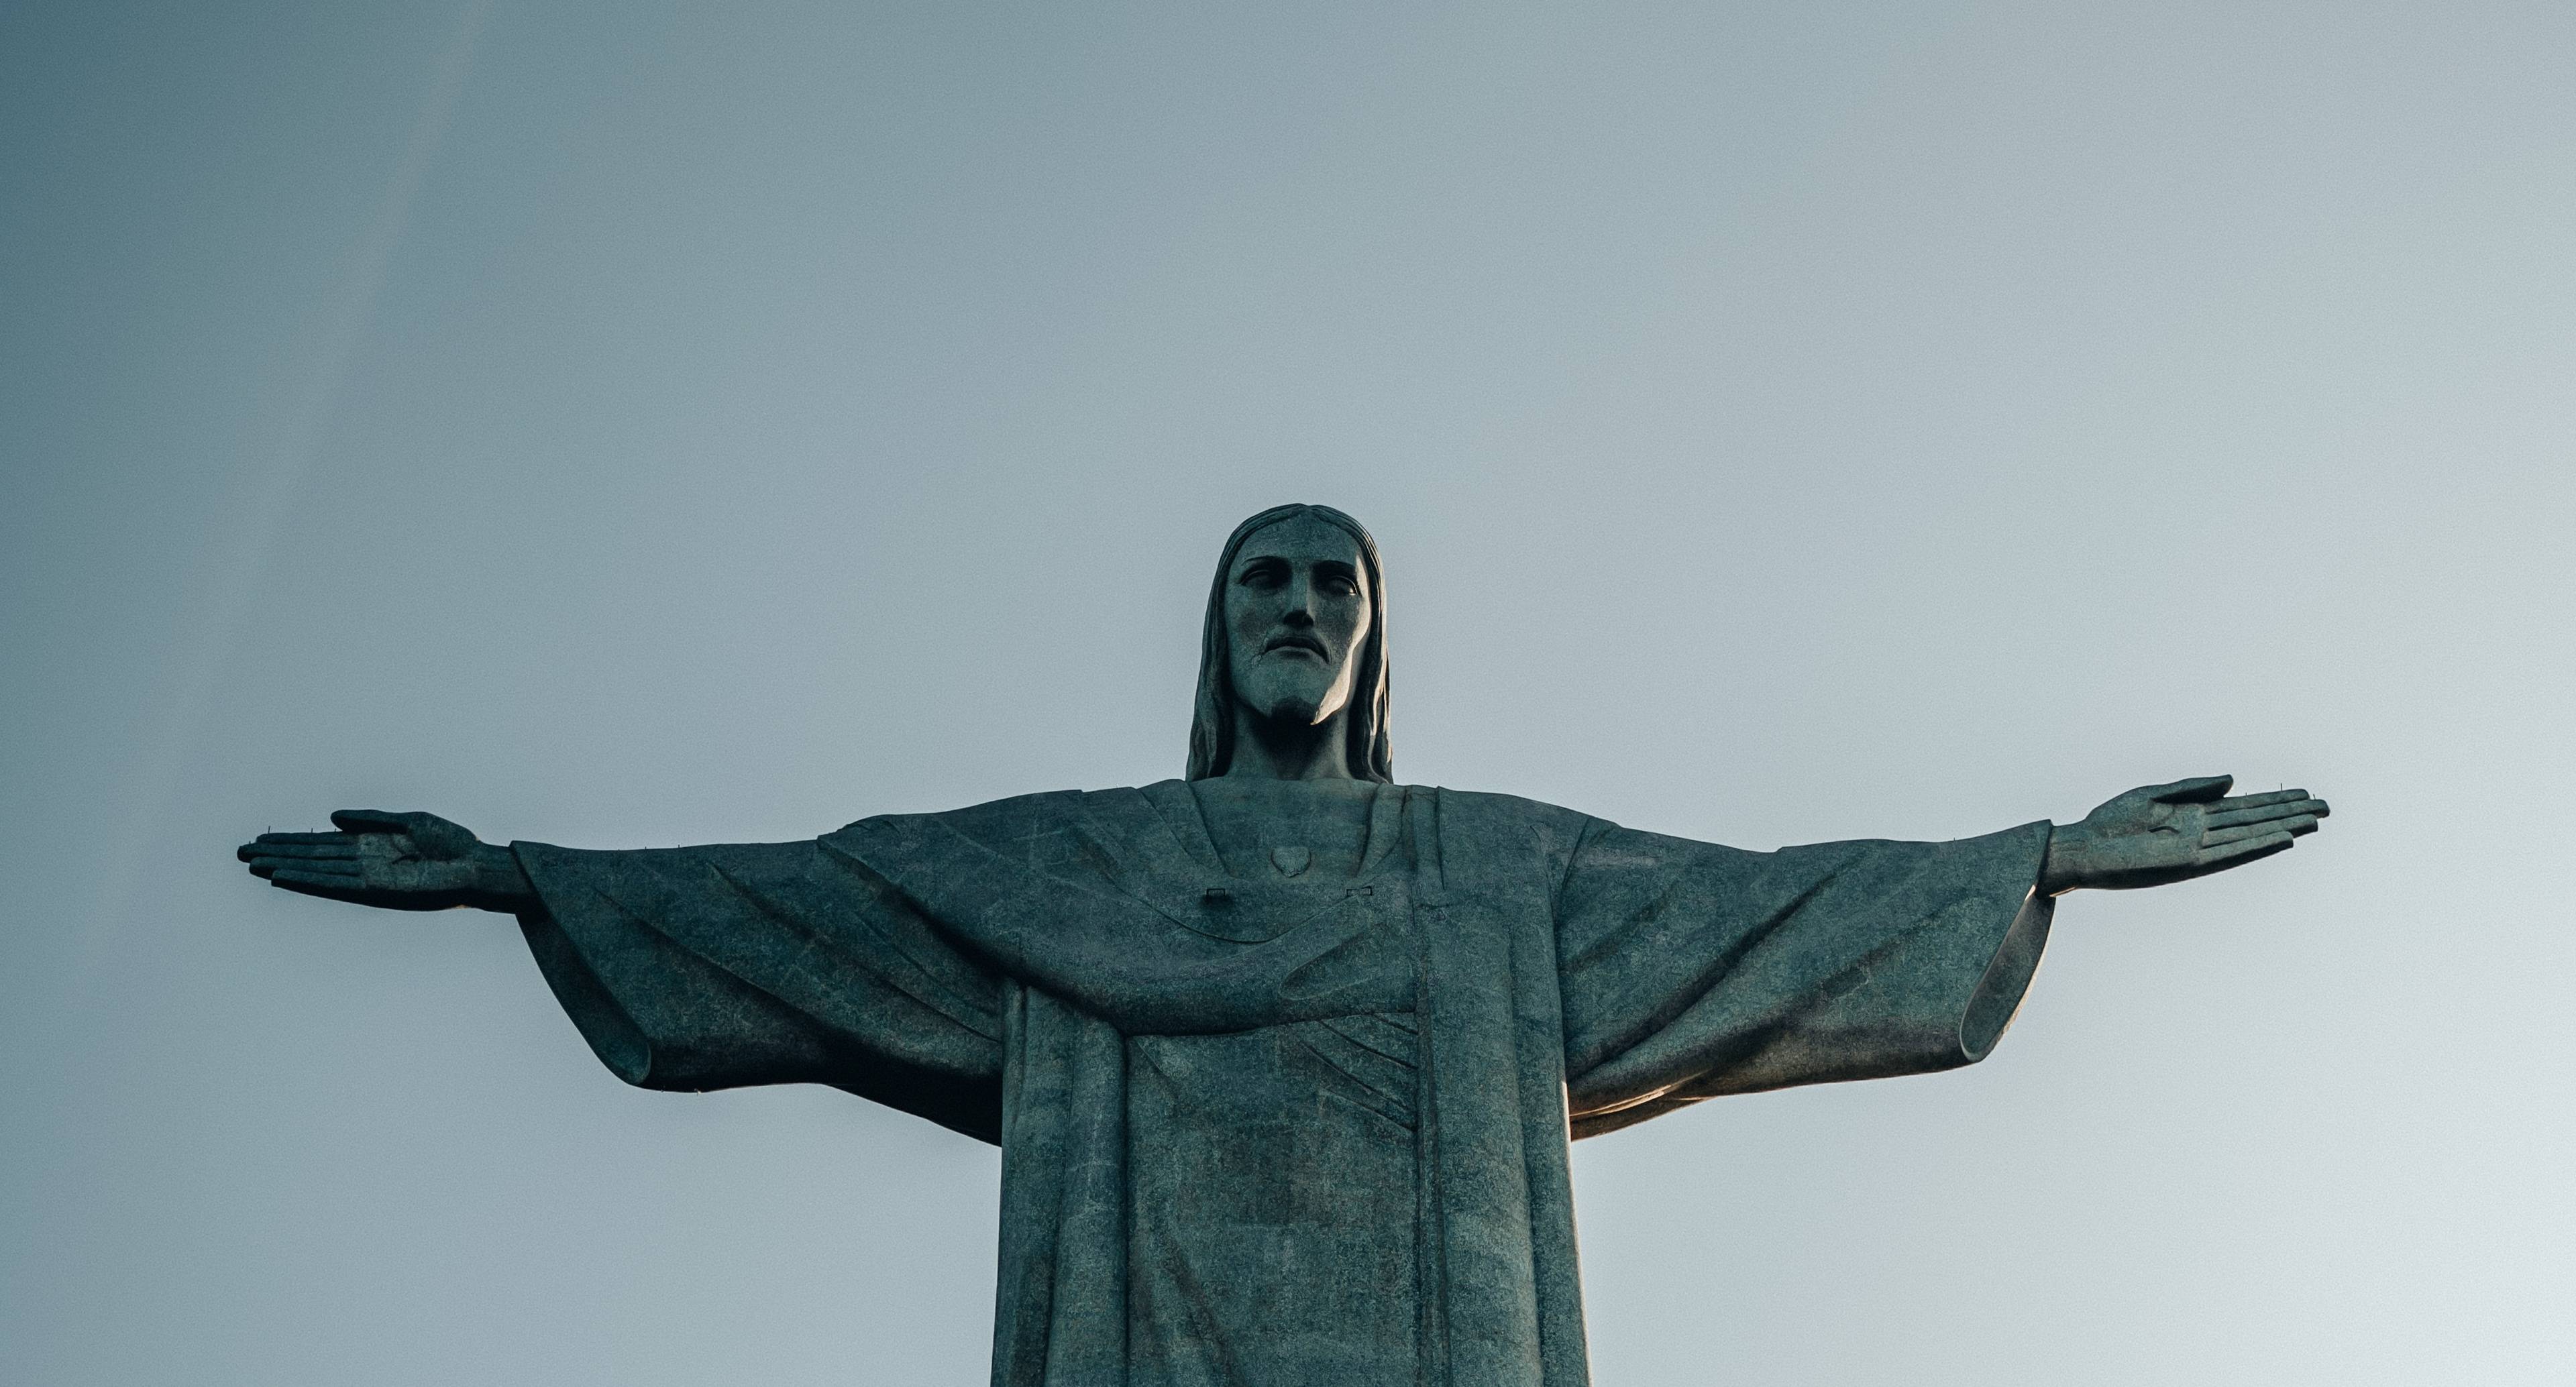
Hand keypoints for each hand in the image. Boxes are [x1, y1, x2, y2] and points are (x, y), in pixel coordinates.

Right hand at [237, 810, 533, 911]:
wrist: (477, 863)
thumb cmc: (451, 843)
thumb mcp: (409, 821)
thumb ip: (370, 819)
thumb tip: (333, 817)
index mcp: (370, 843)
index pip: (322, 843)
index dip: (292, 841)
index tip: (263, 840)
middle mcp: (363, 860)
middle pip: (311, 856)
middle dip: (279, 854)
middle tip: (242, 853)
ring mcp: (367, 875)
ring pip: (317, 871)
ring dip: (286, 868)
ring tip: (255, 865)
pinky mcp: (377, 888)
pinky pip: (337, 884)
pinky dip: (311, 880)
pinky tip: (288, 876)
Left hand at [2040, 775, 2327, 893]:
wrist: (2082, 848)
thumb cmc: (2109, 823)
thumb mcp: (2152, 795)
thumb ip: (2193, 788)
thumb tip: (2233, 780)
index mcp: (2193, 816)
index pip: (2243, 807)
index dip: (2273, 801)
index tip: (2303, 793)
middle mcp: (2201, 834)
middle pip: (2255, 820)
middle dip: (2289, 813)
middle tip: (2326, 806)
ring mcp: (2198, 849)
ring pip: (2250, 836)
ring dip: (2283, 828)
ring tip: (2315, 820)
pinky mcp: (2188, 863)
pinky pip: (2230, 853)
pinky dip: (2257, 845)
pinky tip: (2283, 838)